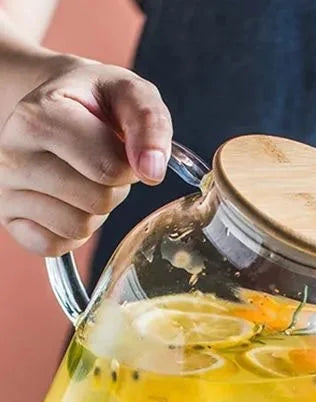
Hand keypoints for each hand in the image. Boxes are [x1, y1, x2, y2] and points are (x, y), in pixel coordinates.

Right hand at [0, 54, 171, 255]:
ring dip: (96, 210)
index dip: (129, 164)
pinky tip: (69, 201)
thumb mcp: (130, 94)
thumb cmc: (97, 101)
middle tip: (102, 162)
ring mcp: (5, 189)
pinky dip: (73, 232)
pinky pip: (55, 246)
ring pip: (79, 227)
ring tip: (84, 177)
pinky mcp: (9, 219)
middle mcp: (11, 153)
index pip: (109, 169)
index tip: (119, 145)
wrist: (54, 102)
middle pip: (97, 200)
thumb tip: (152, 171)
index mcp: (37, 116)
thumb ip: (150, 124)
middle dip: (115, 187)